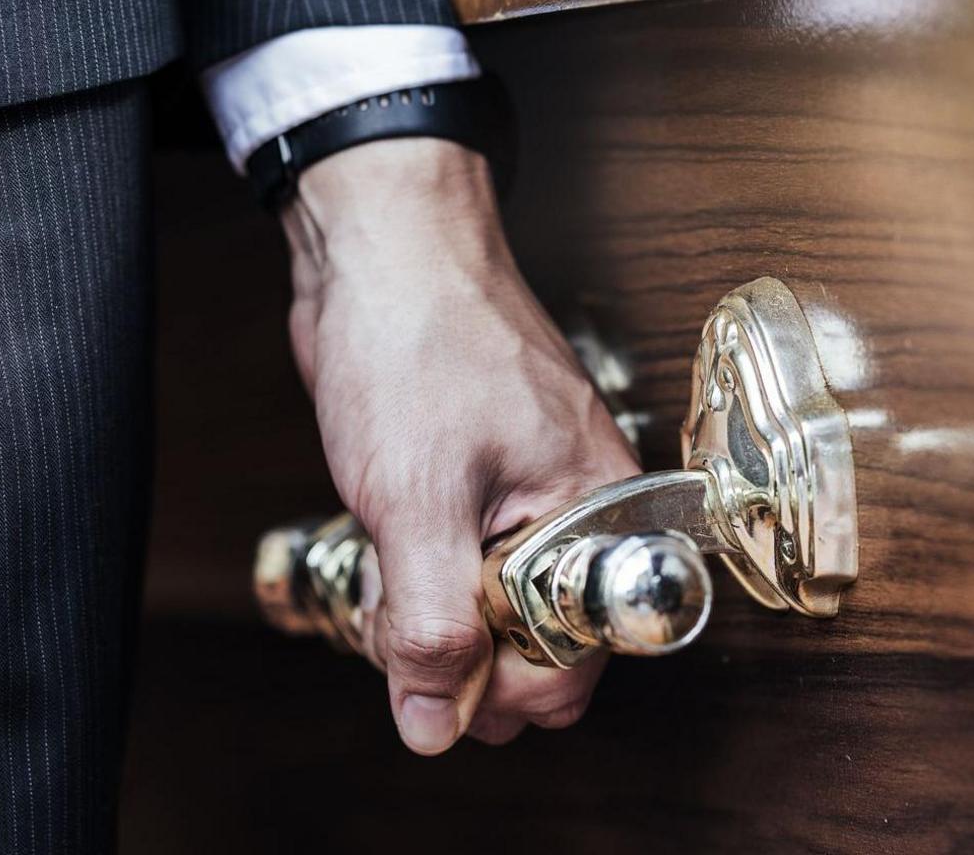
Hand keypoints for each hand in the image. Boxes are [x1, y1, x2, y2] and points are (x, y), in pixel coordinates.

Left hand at [280, 137, 640, 753]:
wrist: (375, 249)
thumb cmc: (416, 341)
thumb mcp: (417, 499)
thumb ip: (429, 622)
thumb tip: (434, 724)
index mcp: (597, 515)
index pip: (576, 663)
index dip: (500, 689)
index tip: (432, 678)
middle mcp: (572, 513)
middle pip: (529, 646)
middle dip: (455, 655)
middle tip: (392, 620)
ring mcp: (520, 498)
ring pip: (481, 608)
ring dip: (422, 614)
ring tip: (379, 574)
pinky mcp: (471, 483)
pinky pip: (453, 563)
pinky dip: (410, 572)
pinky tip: (376, 548)